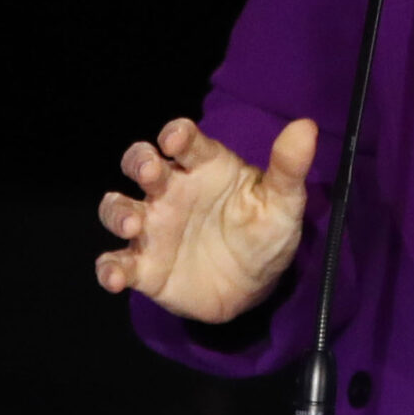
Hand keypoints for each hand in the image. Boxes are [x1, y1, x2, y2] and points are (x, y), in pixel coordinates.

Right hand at [95, 117, 316, 324]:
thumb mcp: (283, 203)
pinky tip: (114, 277)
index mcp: (204, 168)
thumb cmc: (264, 233)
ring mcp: (154, 228)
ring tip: (132, 224)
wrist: (256, 287)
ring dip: (117, 210)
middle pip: (141, 163)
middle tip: (151, 173)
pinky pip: (117, 262)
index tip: (176, 139)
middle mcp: (172, 191)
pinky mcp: (145, 266)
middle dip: (139, 162)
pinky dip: (108, 268)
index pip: (184, 140)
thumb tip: (306, 127)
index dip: (176, 134)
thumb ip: (288, 167)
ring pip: (118, 207)